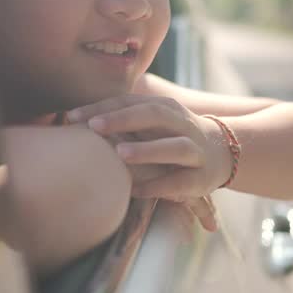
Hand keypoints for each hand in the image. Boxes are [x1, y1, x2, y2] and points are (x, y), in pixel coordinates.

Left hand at [68, 96, 232, 224]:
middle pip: (154, 115)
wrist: (222, 151)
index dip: (103, 107)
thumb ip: (120, 118)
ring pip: (175, 147)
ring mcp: (195, 150)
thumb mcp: (152, 121)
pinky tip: (135, 190)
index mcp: (165, 108)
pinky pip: (180, 181)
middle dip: (124, 120)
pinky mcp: (202, 178)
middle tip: (94, 127)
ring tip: (120, 154)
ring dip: (147, 150)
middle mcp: (182, 124)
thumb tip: (69, 119)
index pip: (131, 102)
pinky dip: (158, 186)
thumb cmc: (171, 135)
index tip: (72, 116)